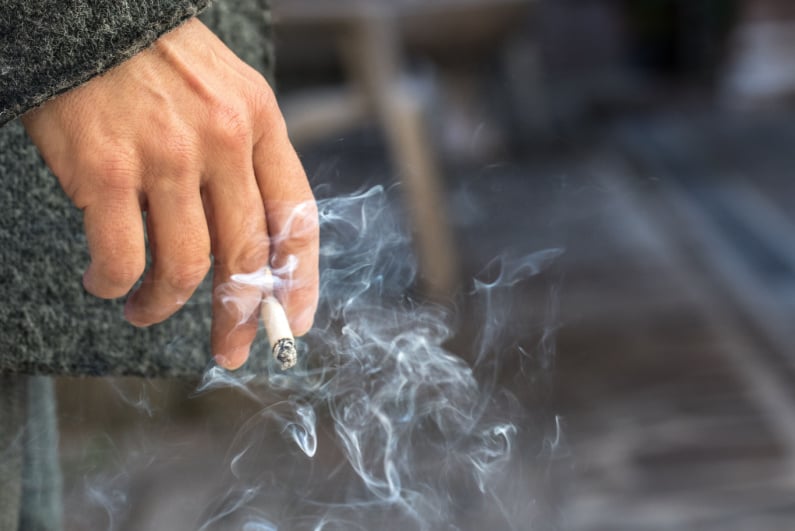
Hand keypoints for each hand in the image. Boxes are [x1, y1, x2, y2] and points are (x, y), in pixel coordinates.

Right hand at [21, 18, 318, 369]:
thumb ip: (246, 157)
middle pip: (245, 255)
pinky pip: (122, 257)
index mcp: (259, 122)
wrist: (85, 15)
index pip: (295, 216)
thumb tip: (254, 241)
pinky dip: (114, 285)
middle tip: (230, 347)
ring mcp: (166, 156)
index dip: (300, 279)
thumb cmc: (156, 60)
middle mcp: (222, 140)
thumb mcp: (225, 91)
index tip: (294, 320)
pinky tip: (105, 283)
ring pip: (186, 266)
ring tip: (146, 312)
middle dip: (240, 315)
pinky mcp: (106, 170)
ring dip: (165, 306)